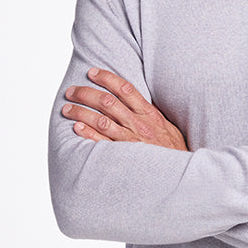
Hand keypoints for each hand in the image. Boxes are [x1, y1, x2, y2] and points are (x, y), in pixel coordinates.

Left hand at [62, 68, 187, 149]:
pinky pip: (102, 143)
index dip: (106, 78)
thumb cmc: (173, 151)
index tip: (92, 73)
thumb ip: (151, 114)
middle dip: (86, 93)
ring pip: (101, 120)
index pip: (125, 89)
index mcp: (149, 114)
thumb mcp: (168, 127)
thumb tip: (135, 102)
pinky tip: (77, 127)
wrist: (180, 174)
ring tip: (67, 108)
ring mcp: (130, 140)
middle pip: (107, 102)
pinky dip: (88, 133)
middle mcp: (138, 124)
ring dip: (81, 112)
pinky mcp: (124, 156)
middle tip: (72, 91)